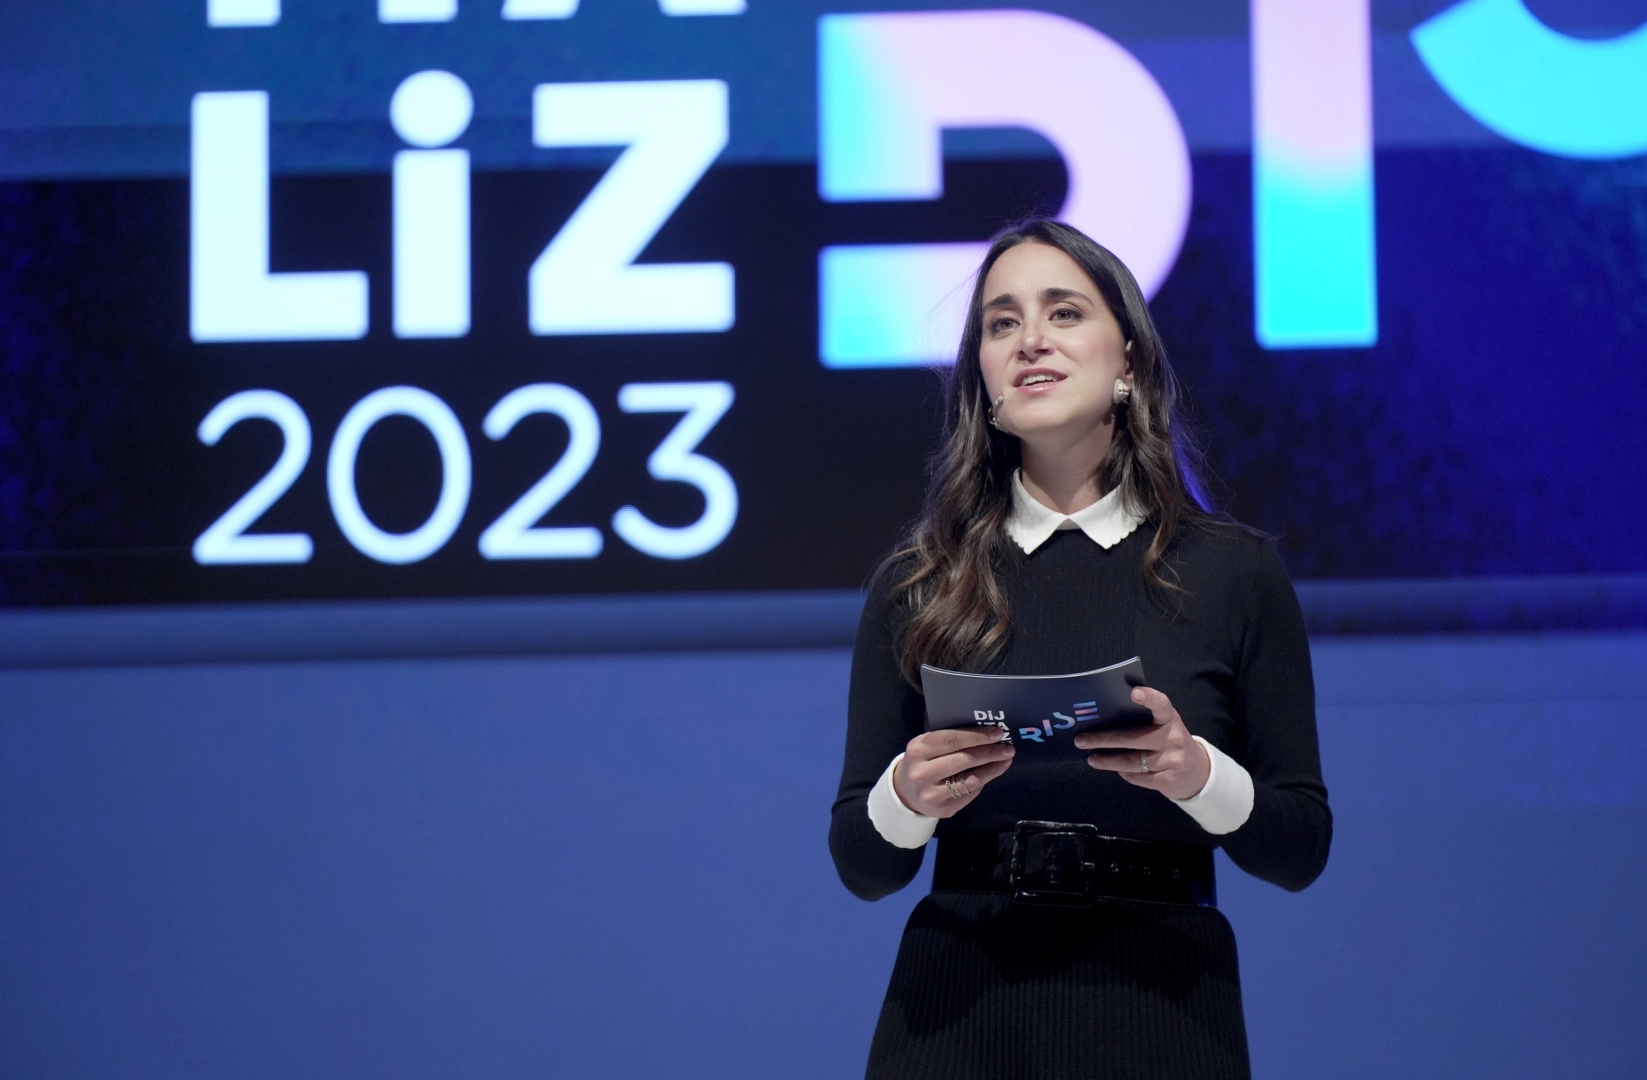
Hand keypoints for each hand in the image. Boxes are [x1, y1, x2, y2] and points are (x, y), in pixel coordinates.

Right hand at [894, 726, 1015, 817]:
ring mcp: (932, 794)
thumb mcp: (927, 745)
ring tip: (1005, 761)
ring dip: (992, 769)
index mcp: (918, 749)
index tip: (998, 733)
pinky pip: (970, 793)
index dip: (977, 736)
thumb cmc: (922, 761)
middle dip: (990, 753)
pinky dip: (983, 781)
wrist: (906, 792)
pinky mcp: (943, 809)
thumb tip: (987, 734)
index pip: (952, 740)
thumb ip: (950, 739)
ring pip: (970, 780)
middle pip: (964, 760)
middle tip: (1008, 749)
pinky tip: (991, 773)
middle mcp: (922, 772)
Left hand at [1073, 686, 1208, 800]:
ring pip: (1132, 762)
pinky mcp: (1168, 779)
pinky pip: (1138, 777)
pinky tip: (1116, 769)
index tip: (1134, 693)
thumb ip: (1143, 719)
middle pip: (1133, 738)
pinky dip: (1124, 773)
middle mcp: (1173, 738)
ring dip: (1108, 761)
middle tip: (1081, 740)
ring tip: (1091, 759)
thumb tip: (1104, 717)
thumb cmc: (1170, 741)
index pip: (1161, 705)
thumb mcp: (1164, 726)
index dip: (1149, 698)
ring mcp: (1172, 760)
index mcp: (1170, 718)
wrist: (1197, 771)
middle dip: (1103, 740)